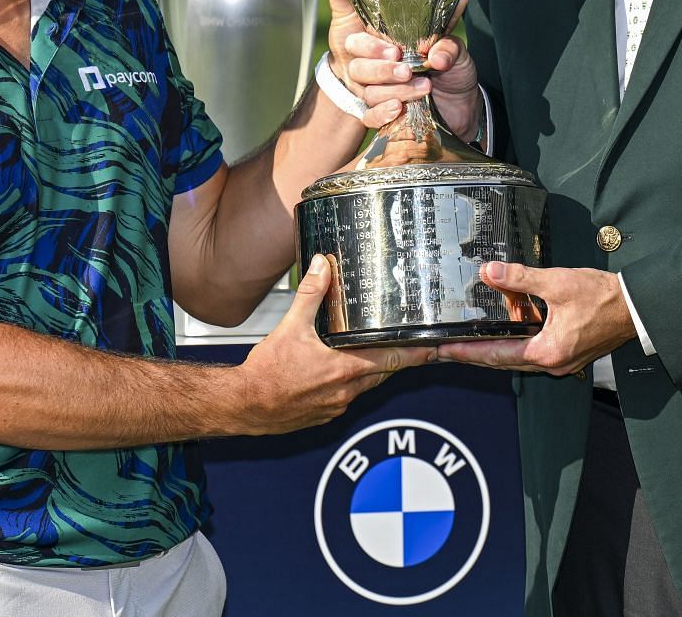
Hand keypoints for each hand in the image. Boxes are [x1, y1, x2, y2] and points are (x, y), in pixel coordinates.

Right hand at [235, 256, 433, 433]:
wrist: (245, 405)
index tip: (436, 348)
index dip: (417, 353)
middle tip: (414, 347)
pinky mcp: (323, 414)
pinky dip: (350, 383)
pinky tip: (340, 372)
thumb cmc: (266, 374)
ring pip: (365, 385)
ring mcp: (335, 405)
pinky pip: (346, 397)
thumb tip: (321, 266)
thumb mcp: (290, 327)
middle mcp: (345, 391)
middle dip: (398, 360)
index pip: (394, 360)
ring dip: (373, 370)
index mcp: (344, 369)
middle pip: (384, 373)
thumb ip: (311, 295)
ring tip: (378, 354)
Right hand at [313, 0, 482, 137]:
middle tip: (405, 68)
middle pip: (358, 65)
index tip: (394, 50)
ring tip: (423, 87)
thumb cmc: (453, 70)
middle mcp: (378, 66)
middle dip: (380, 67)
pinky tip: (397, 109)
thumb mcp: (456, 52)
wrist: (464, 106)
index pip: (362, 38)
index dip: (370, 44)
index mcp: (388, 43)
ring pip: (368, 91)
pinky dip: (381, 114)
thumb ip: (448, 45)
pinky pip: (370, 117)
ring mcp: (379, 91)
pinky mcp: (385, 116)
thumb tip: (437, 55)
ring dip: (393, 90)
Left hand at [434, 262, 635, 376]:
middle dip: (473, 352)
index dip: (466, 351)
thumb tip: (490, 272)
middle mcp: (552, 363)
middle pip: (503, 360)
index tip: (443, 350)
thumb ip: (520, 278)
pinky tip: (512, 321)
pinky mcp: (568, 352)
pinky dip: (518, 338)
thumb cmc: (604, 298)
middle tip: (445, 348)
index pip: (495, 354)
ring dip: (496, 344)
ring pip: (518, 355)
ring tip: (471, 335)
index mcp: (547, 352)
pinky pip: (534, 348)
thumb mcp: (558, 283)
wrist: (637, 307)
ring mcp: (562, 360)